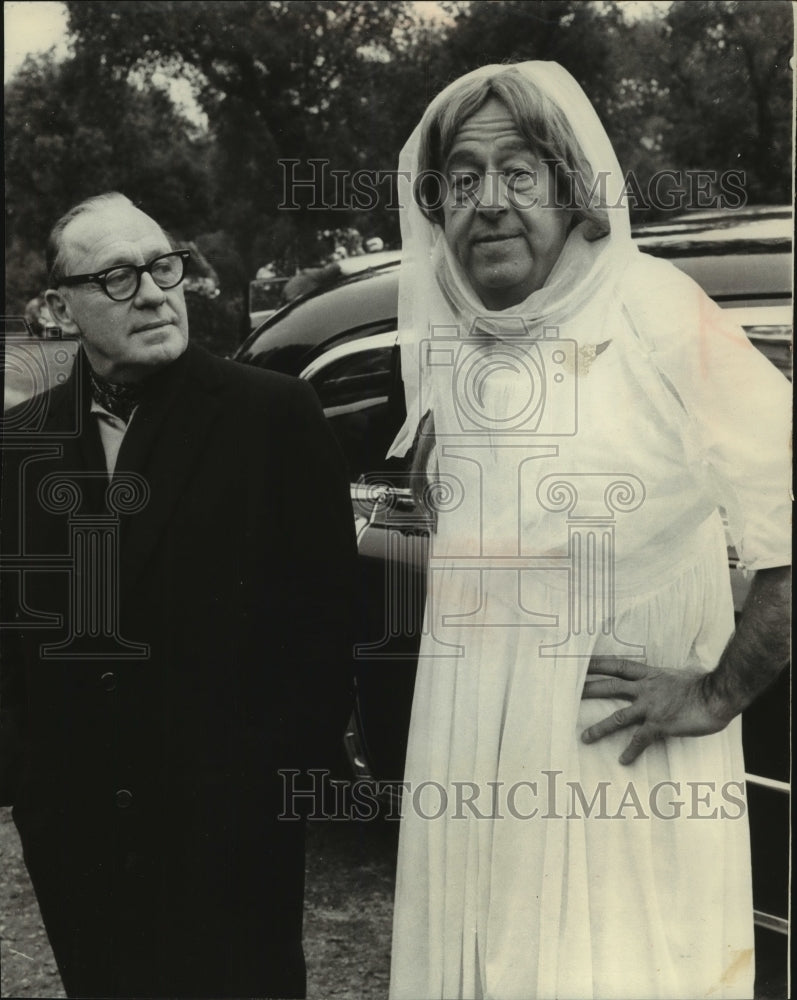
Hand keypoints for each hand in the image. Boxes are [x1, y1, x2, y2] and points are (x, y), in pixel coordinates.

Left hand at [580, 658, 732, 764]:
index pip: (618, 665)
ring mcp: (651, 707)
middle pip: (610, 687)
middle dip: (588, 689)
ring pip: (618, 717)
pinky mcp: (660, 725)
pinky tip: (622, 761)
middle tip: (568, 692)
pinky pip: (640, 740)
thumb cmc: (703, 686)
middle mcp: (646, 689)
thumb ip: (664, 680)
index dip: (598, 663)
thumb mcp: (678, 675)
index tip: (580, 661)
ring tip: (584, 737)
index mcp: (650, 675)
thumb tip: (663, 680)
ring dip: (600, 728)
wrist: (718, 695)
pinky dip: (631, 751)